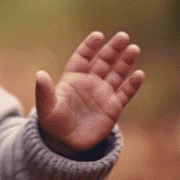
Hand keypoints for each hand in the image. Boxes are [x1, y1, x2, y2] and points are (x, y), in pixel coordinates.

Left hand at [35, 31, 144, 154]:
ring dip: (125, 62)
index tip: (98, 36)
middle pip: (103, 62)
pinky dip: (132, 85)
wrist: (66, 143)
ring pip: (116, 74)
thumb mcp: (46, 107)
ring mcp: (102, 94)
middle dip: (113, 49)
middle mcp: (90, 83)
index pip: (82, 58)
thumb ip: (44, 91)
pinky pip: (125, 93)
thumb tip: (39, 74)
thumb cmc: (53, 123)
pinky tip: (139, 74)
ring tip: (134, 49)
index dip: (90, 47)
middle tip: (123, 36)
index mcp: (73, 78)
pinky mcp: (113, 108)